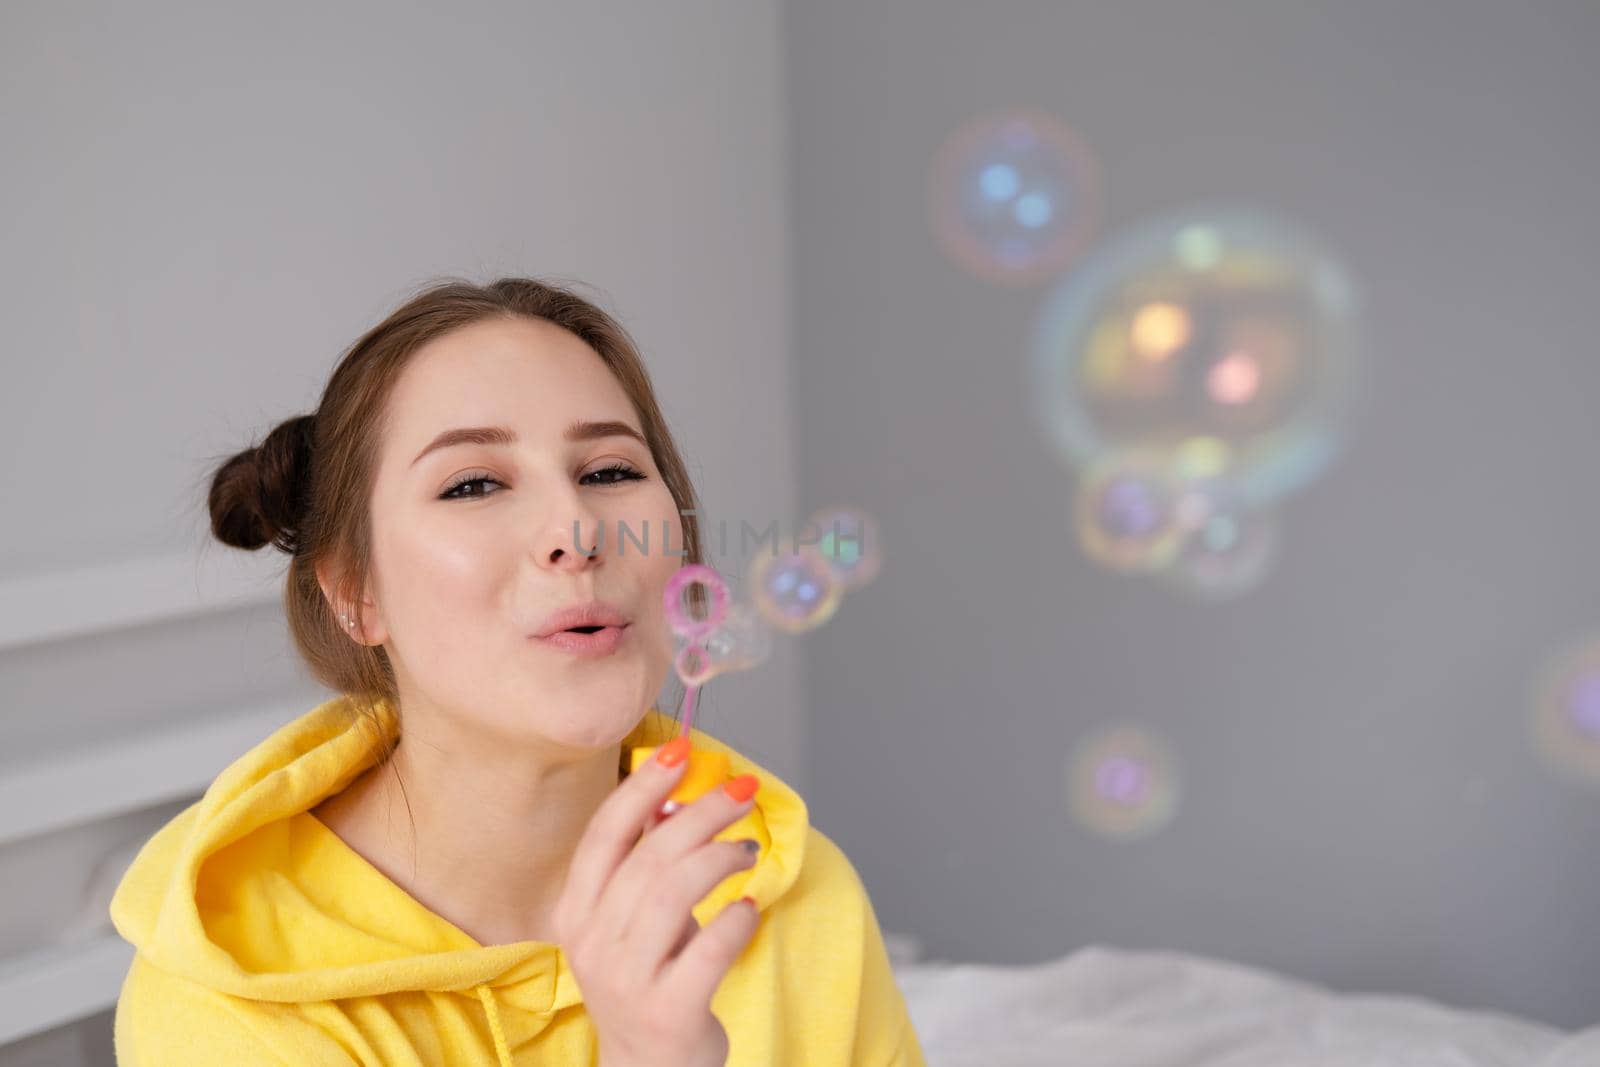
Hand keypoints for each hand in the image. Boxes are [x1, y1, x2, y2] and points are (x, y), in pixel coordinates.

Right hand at [552, 738, 762, 1066]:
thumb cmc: (647, 980)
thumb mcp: (634, 918)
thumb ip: (647, 860)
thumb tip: (677, 791)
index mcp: (576, 911)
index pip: (605, 834)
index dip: (642, 786)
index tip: (680, 749)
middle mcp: (592, 943)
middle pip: (649, 856)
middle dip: (702, 811)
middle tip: (741, 791)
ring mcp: (626, 980)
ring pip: (674, 893)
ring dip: (720, 857)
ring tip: (748, 850)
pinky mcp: (667, 1012)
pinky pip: (707, 948)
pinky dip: (736, 919)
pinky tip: (748, 908)